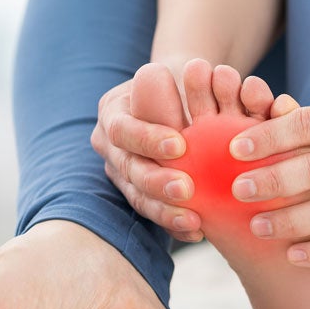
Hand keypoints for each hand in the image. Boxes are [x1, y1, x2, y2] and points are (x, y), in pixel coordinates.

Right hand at [91, 78, 203, 242]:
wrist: (179, 99)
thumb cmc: (181, 84)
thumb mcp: (175, 77)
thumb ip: (175, 87)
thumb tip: (193, 90)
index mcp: (113, 113)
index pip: (123, 130)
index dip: (148, 139)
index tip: (179, 144)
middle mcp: (112, 147)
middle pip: (128, 169)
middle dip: (156, 182)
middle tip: (186, 189)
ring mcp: (122, 174)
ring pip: (138, 198)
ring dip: (165, 212)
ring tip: (193, 220)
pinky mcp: (138, 194)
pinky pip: (154, 213)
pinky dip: (175, 225)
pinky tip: (197, 231)